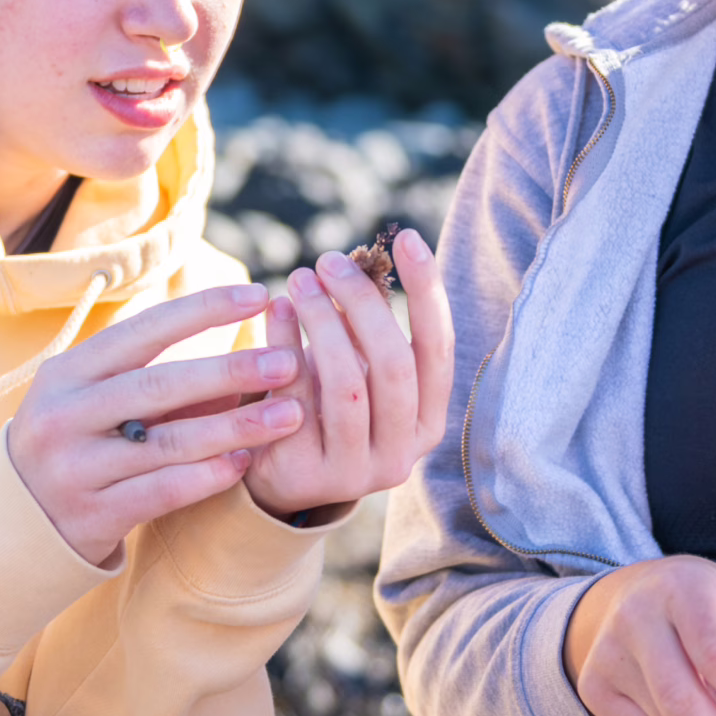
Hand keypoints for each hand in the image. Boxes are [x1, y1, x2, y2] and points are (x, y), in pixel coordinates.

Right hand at [7, 285, 306, 565]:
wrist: (17, 522)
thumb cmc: (77, 442)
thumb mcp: (95, 398)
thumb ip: (157, 377)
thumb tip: (244, 346)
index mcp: (66, 372)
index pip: (143, 330)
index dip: (203, 310)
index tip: (258, 296)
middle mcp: (65, 415)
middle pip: (159, 385)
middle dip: (229, 370)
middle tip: (287, 361)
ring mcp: (75, 468)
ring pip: (169, 443)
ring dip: (236, 427)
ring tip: (288, 415)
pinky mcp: (92, 515)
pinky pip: (163, 491)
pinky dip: (208, 476)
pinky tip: (245, 462)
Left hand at [244, 229, 455, 519]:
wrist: (280, 478)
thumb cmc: (327, 407)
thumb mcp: (361, 373)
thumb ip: (370, 331)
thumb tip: (360, 263)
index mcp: (428, 423)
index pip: (438, 349)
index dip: (427, 290)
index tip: (408, 237)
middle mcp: (402, 453)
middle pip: (393, 364)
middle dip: (363, 302)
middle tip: (329, 261)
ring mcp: (355, 471)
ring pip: (346, 383)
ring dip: (323, 320)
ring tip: (300, 280)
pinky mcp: (307, 475)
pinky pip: (296, 398)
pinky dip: (285, 345)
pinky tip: (276, 310)